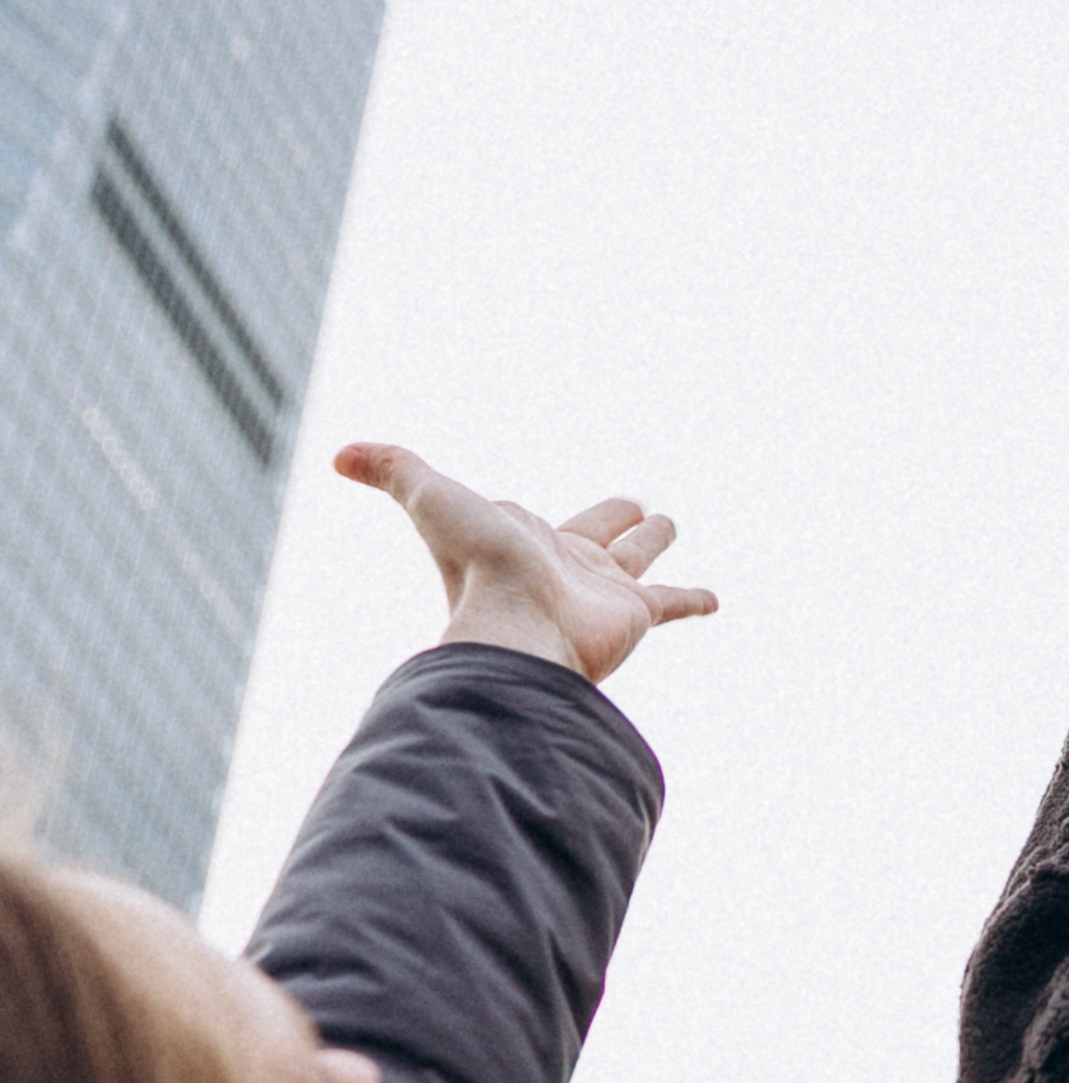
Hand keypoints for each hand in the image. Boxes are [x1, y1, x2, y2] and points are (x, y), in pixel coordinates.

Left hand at [336, 443, 717, 683]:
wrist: (517, 628)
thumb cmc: (475, 568)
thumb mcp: (431, 498)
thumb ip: (393, 469)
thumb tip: (338, 455)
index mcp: (520, 538)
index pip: (530, 515)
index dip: (523, 510)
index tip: (521, 511)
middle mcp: (562, 564)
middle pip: (595, 531)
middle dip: (611, 517)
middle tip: (632, 506)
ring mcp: (601, 589)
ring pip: (636, 556)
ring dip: (653, 541)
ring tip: (669, 526)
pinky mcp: (635, 613)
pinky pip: (672, 602)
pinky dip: (694, 599)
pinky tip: (716, 600)